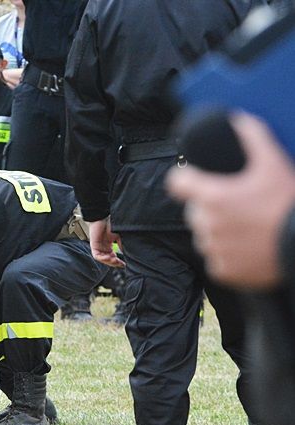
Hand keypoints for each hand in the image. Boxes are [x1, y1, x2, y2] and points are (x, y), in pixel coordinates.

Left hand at [89, 218, 124, 267]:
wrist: (103, 218)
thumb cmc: (110, 225)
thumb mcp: (119, 237)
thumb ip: (122, 245)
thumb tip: (127, 254)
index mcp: (109, 246)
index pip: (113, 258)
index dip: (118, 262)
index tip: (124, 264)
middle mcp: (103, 248)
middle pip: (108, 260)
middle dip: (114, 263)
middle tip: (121, 264)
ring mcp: (98, 247)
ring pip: (102, 259)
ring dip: (109, 262)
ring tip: (116, 261)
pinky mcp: (94, 246)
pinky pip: (97, 256)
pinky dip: (103, 258)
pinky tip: (109, 257)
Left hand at [167, 113, 294, 288]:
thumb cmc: (289, 203)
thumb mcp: (274, 164)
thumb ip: (252, 137)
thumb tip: (237, 118)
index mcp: (212, 197)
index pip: (177, 183)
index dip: (186, 180)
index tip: (195, 180)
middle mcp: (207, 224)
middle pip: (194, 210)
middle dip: (210, 207)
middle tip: (238, 205)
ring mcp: (213, 249)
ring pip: (205, 235)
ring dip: (219, 230)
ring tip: (247, 226)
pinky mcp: (222, 270)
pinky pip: (216, 259)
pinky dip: (228, 254)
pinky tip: (249, 246)